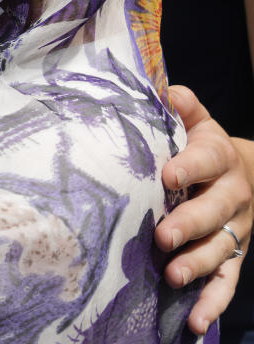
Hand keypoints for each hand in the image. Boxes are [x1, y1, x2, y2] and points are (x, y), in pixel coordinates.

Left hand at [155, 85, 252, 334]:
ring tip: (174, 277)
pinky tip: (195, 323)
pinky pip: (227, 283)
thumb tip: (165, 89)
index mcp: (221, 158)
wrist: (249, 175)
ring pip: (221, 250)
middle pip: (214, 211)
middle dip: (189, 224)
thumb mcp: (199, 124)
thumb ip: (183, 108)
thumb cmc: (204, 148)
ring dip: (198, 265)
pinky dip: (213, 304)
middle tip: (163, 236)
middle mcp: (233, 196)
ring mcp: (236, 230)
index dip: (190, 166)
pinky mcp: (233, 257)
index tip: (168, 174)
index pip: (207, 160)